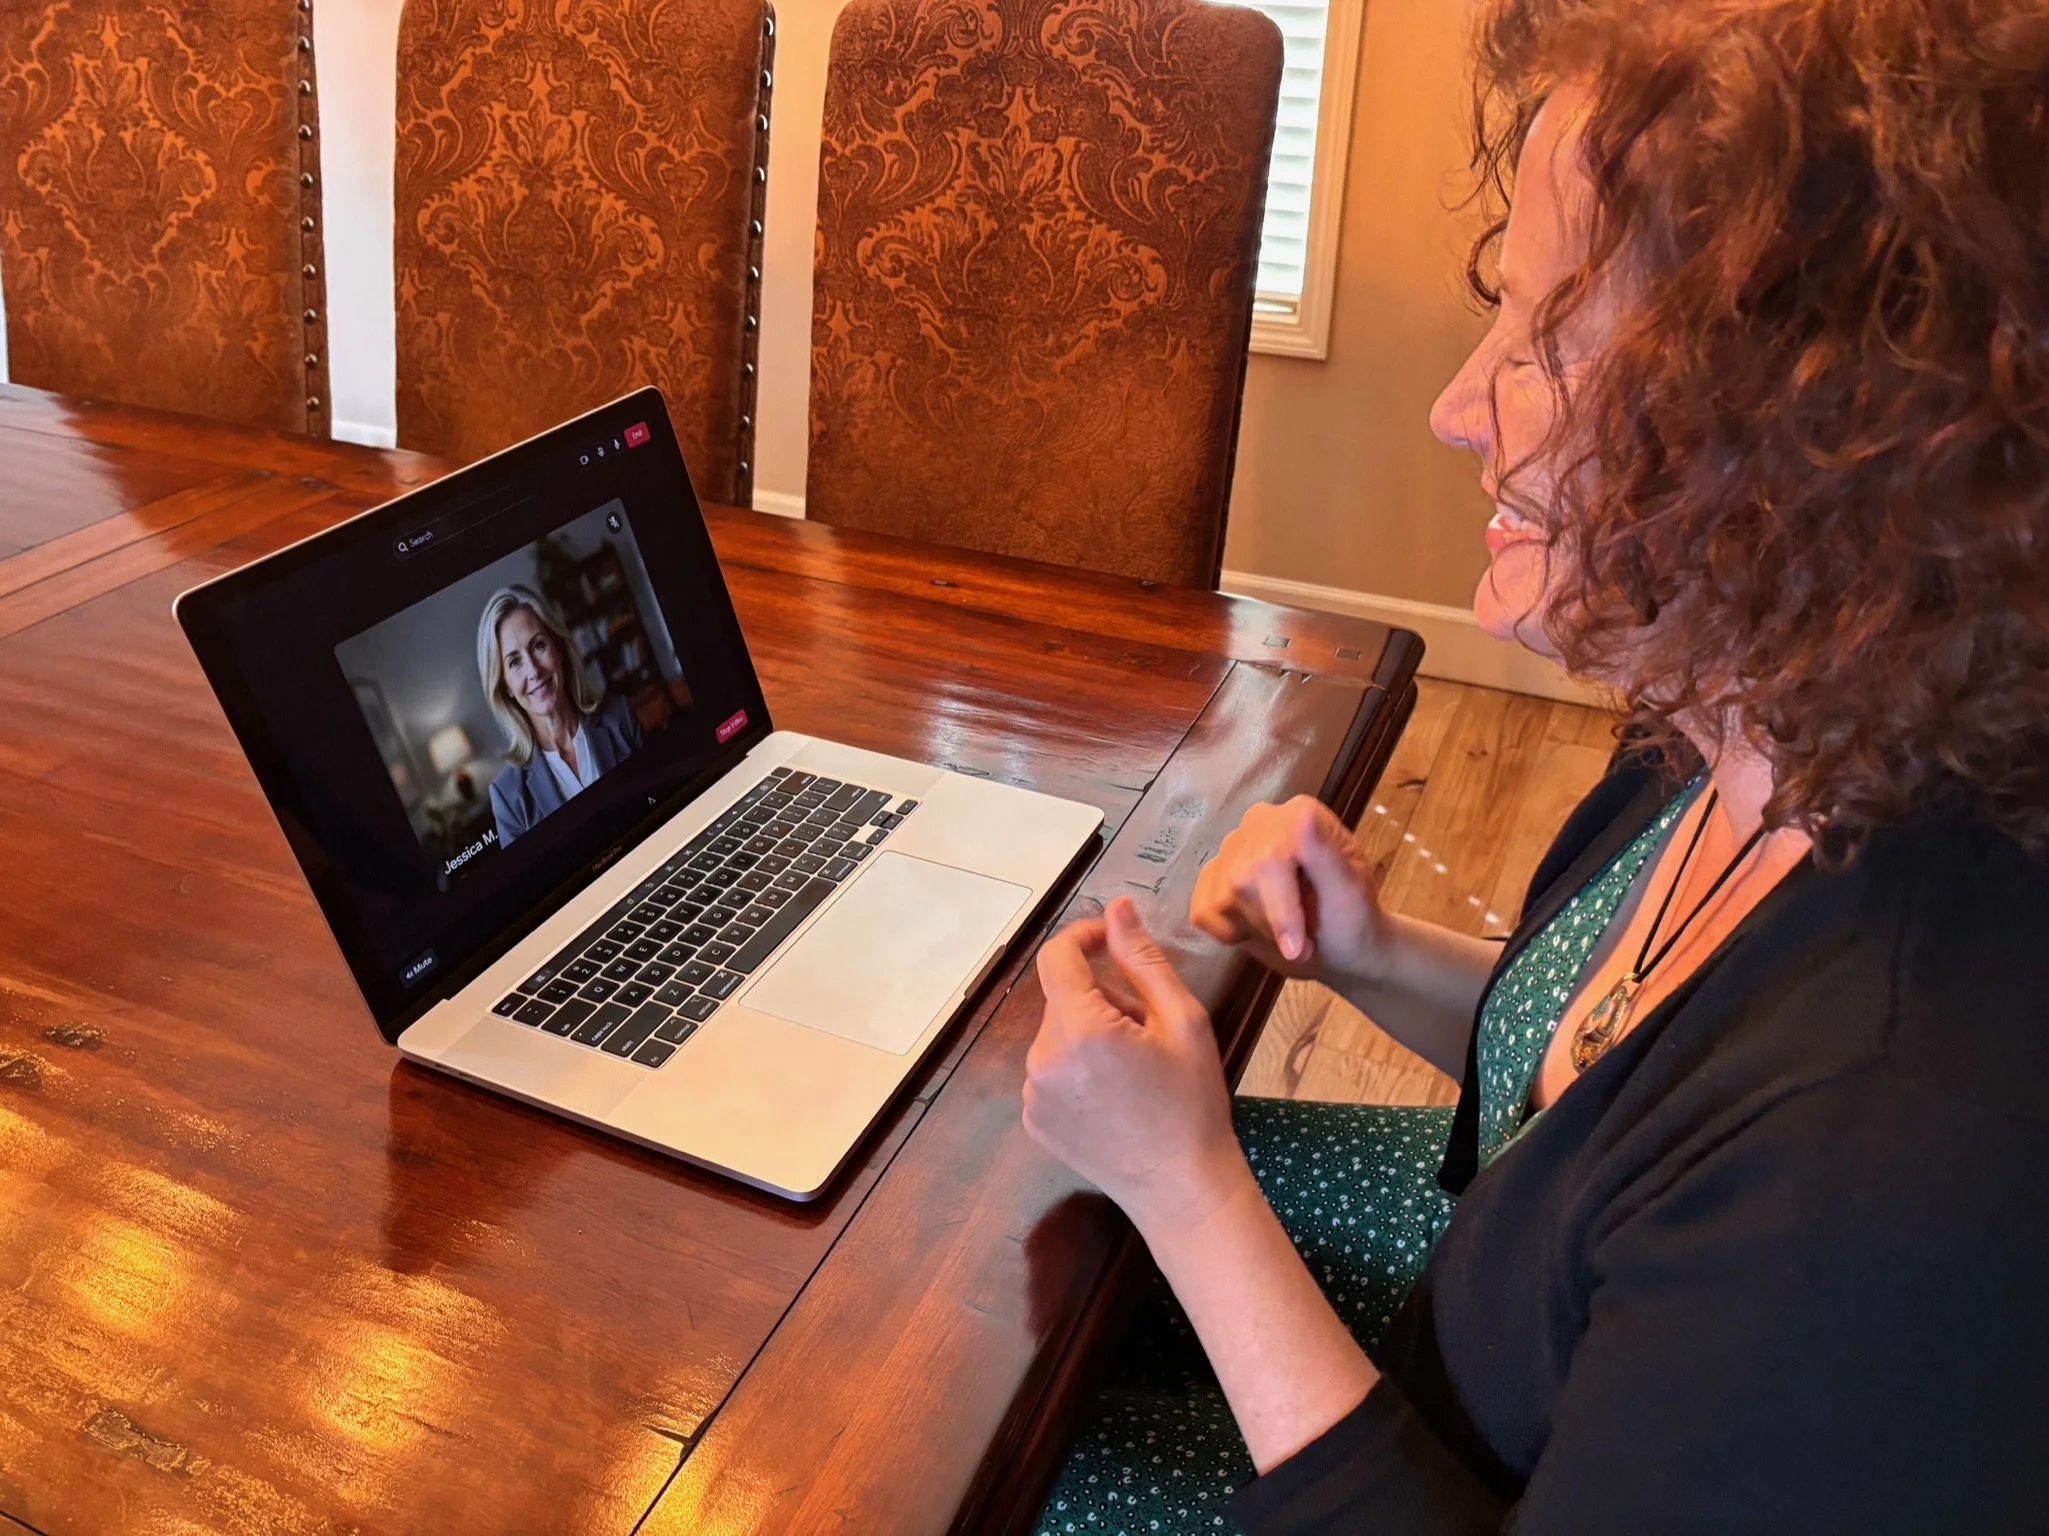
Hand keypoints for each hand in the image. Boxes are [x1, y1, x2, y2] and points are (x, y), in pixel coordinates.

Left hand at [1023, 897, 1245, 1231]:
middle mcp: (1043, 1059)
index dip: (1085, 937)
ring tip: (1134, 1066)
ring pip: (1057, 1033)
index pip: (1058, 956)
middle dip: (1101, 996)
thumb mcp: (1182, 1021)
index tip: (1113, 941)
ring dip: (1088, 1032)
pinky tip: (1114, 1095)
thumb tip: (1117, 909)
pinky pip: (1049, 1071)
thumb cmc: (1192, 1103)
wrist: (1181, 1189)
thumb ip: (1143, 959)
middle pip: (1062, 997)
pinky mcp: (1033, 1120)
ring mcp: (1033, 1094)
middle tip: (1148, 1026)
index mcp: (1081, 1029)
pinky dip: (1076, 1068)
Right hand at [1190, 795, 1390, 983]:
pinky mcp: (1212, 877)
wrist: (1338, 947)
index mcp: (1297, 815)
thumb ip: (1326, 855)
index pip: (1270, 857)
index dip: (1281, 908)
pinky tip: (1258, 929)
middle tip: (1302, 947)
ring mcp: (1231, 848)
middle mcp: (1258, 821)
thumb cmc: (1352, 921)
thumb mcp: (1350, 894)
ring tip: (1285, 935)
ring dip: (1255, 930)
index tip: (1297, 948)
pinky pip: (1203, 911)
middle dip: (1270, 925)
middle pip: (1241, 880)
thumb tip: (1302, 815)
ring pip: (1221, 899)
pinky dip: (1230, 932)